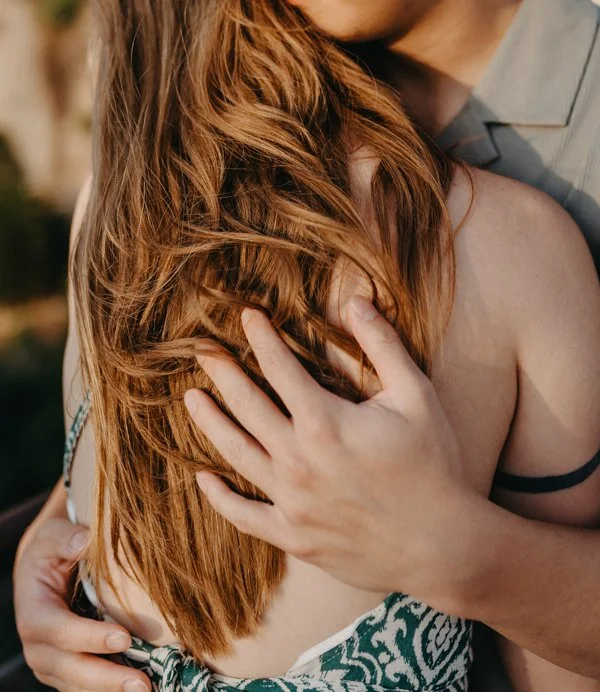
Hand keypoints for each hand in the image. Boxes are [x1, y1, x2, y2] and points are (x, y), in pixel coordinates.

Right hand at [14, 516, 149, 691]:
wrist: (46, 566)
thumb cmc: (53, 548)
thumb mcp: (53, 534)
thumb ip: (66, 538)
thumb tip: (84, 541)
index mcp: (33, 611)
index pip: (58, 630)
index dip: (88, 637)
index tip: (123, 637)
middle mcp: (38, 645)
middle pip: (68, 668)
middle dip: (104, 678)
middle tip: (141, 683)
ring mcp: (51, 662)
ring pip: (78, 685)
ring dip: (111, 690)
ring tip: (146, 689)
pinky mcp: (67, 670)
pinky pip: (86, 686)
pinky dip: (109, 689)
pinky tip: (138, 687)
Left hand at [185, 295, 479, 607]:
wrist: (444, 546)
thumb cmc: (434, 465)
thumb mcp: (416, 396)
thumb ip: (383, 346)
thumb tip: (355, 301)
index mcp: (325, 423)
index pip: (280, 368)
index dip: (261, 338)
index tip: (246, 316)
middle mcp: (298, 461)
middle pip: (246, 406)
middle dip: (224, 372)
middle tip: (203, 350)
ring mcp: (291, 502)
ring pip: (236, 454)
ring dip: (210, 423)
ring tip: (191, 398)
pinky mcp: (294, 536)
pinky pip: (245, 516)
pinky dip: (220, 497)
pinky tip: (203, 478)